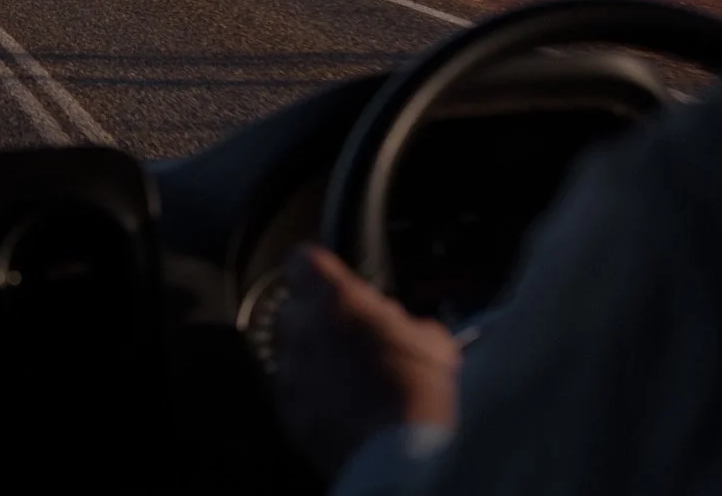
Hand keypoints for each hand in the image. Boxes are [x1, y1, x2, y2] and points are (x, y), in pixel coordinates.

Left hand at [274, 244, 461, 475]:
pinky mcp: (290, 417)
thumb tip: (406, 329)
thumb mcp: (431, 341)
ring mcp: (292, 376)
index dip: (316, 269)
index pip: (302, 260)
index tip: (329, 276)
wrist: (403, 461)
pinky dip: (310, 395)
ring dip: (313, 358)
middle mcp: (304, 332)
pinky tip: (341, 406)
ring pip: (291, 352)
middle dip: (317, 317)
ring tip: (348, 375)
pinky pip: (292, 393)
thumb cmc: (420, 396)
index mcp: (336, 299)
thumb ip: (405, 322)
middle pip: (293, 308)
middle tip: (351, 333)